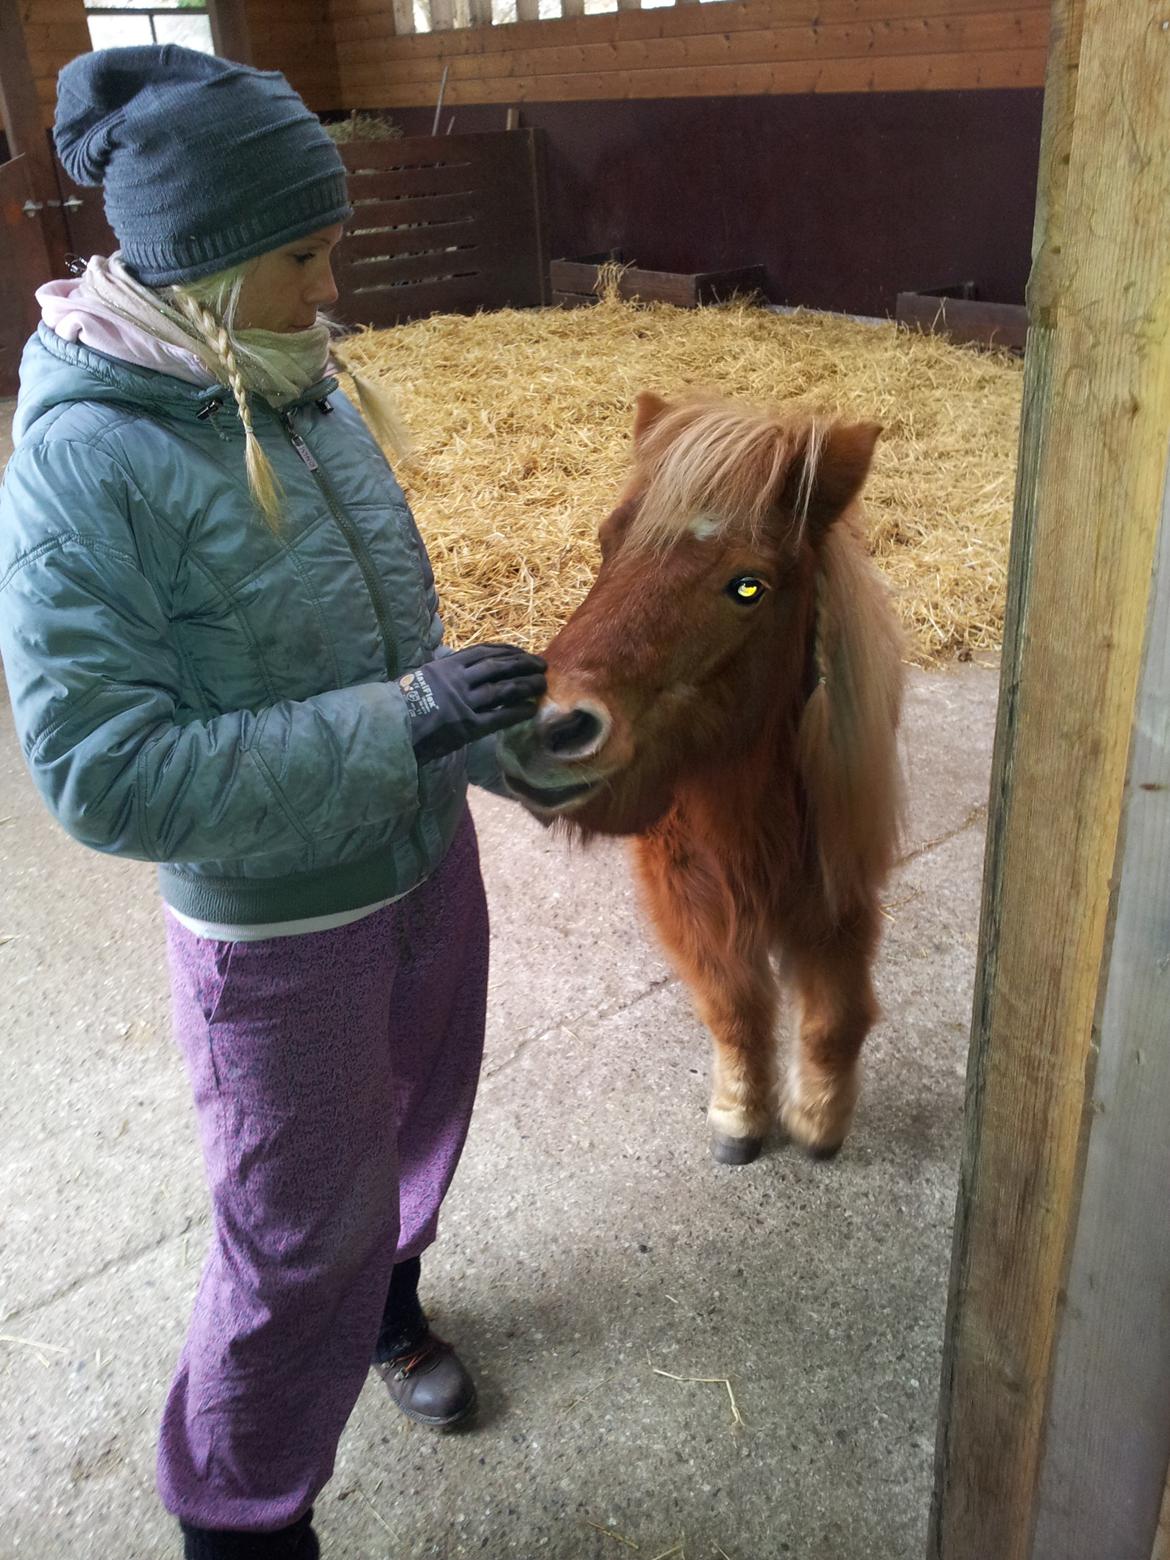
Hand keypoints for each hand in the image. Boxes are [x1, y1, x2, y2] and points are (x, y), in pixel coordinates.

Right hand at [401, 643, 546, 764]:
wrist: (390, 727)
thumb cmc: (403, 703)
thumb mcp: (423, 675)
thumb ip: (443, 669)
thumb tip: (457, 661)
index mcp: (447, 665)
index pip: (484, 652)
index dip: (507, 651)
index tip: (522, 652)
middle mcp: (458, 680)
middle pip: (499, 667)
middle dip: (523, 664)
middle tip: (542, 665)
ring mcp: (463, 703)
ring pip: (503, 689)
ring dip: (526, 686)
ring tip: (542, 684)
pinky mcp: (467, 726)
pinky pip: (498, 717)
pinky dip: (516, 712)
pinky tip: (530, 710)